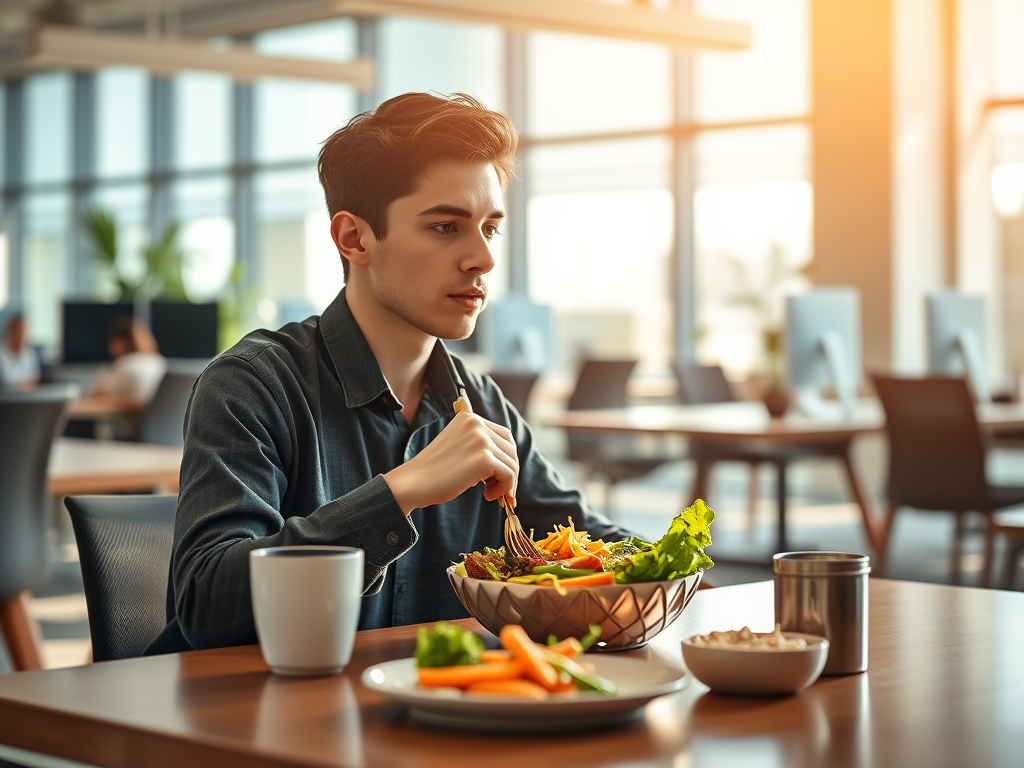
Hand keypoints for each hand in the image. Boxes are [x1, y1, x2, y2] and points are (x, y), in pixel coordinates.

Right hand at [383, 411, 517, 513]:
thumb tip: (508, 462)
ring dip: (506, 483)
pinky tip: (487, 495)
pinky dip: (504, 489)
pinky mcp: (484, 458)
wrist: (413, 482)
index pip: (504, 436)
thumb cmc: (433, 471)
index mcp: (469, 418)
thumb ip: (478, 445)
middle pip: (511, 449)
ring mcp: (481, 440)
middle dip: (509, 471)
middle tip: (499, 489)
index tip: (500, 476)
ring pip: (511, 464)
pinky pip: (508, 475)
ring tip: (489, 494)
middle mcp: (477, 424)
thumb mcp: (457, 446)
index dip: (506, 457)